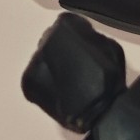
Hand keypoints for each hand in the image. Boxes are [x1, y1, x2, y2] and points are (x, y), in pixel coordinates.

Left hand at [21, 12, 126, 133]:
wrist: (99, 113)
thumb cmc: (109, 80)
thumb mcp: (111, 47)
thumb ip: (93, 37)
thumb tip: (84, 38)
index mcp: (65, 26)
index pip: (65, 25)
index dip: (75, 39)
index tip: (81, 51)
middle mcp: (44, 40)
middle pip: (50, 42)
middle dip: (60, 53)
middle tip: (75, 70)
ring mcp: (34, 62)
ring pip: (42, 61)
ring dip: (52, 69)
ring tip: (68, 85)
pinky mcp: (27, 83)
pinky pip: (36, 80)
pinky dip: (46, 86)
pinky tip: (60, 94)